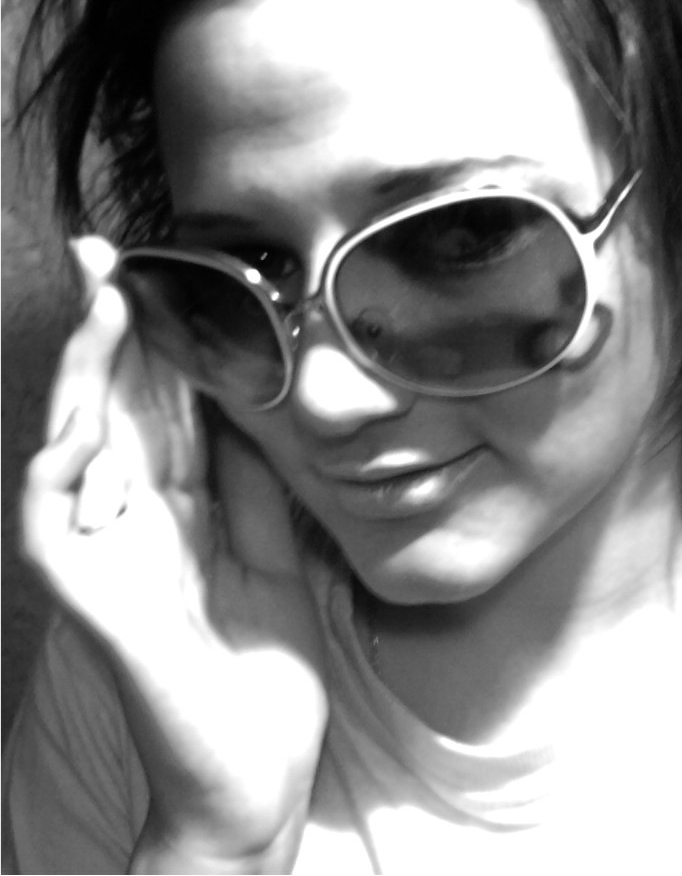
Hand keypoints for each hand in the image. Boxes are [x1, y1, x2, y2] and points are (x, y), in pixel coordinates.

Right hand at [22, 237, 328, 872]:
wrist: (255, 777)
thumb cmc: (262, 674)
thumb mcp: (274, 561)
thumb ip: (256, 491)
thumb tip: (255, 409)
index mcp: (182, 514)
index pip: (163, 413)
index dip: (159, 346)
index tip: (165, 278)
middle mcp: (136, 525)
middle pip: (117, 414)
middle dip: (110, 337)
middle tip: (109, 257)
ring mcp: (108, 562)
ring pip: (78, 452)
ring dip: (85, 380)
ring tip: (103, 307)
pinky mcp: (96, 605)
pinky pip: (54, 530)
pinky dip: (61, 475)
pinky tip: (79, 423)